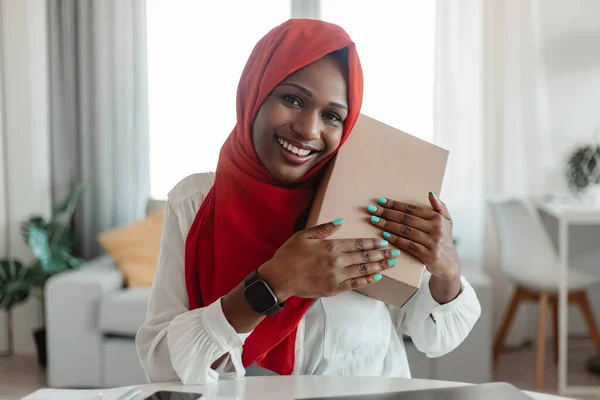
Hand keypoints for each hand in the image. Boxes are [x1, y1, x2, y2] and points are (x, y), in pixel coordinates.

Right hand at [258, 219, 399, 301]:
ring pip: (364, 271)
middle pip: (365, 257)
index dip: (373, 243)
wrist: (279, 279)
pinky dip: (368, 280)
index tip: (384, 242)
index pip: (358, 244)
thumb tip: (341, 220)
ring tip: (392, 263)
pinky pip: (356, 284)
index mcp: (331, 246)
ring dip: (380, 266)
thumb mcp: (304, 235)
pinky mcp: (334, 289)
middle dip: (382, 254)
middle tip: (396, 252)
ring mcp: (337, 277)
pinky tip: (377, 277)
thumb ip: (324, 228)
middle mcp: (337, 261)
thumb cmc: (289, 255)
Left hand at [367, 193, 459, 281]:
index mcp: (437, 218)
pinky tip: (384, 235)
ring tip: (374, 220)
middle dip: (387, 213)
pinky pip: (408, 245)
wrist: (450, 264)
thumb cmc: (444, 239)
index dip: (395, 204)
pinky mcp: (428, 255)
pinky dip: (395, 239)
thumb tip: (430, 193)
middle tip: (372, 210)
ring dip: (387, 225)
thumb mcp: (447, 221)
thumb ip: (439, 206)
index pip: (412, 209)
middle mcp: (436, 229)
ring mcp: (432, 242)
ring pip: (405, 231)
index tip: (380, 201)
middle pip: (406, 219)